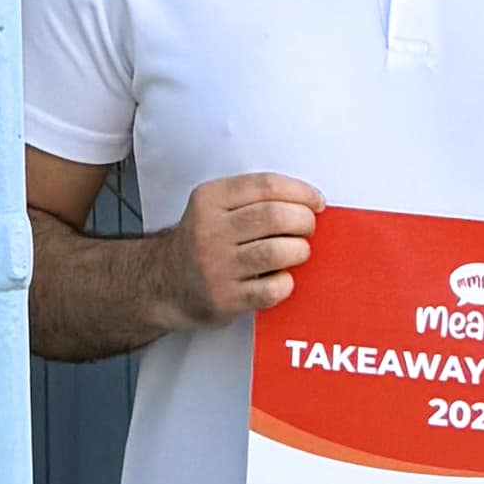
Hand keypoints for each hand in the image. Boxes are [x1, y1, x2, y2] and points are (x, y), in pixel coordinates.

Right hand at [162, 173, 321, 328]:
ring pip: (275, 252)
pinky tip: (283, 278)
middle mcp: (209, 231)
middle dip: (303, 220)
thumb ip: (251, 200)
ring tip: (299, 252)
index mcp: (209, 199)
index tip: (316, 202)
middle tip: (308, 227)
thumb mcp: (214, 207)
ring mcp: (216, 266)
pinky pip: (270, 290)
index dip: (300, 192)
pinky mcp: (225, 298)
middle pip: (274, 216)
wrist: (166, 282)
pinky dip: (286, 283)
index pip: (265, 185)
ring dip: (299, 250)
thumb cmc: (203, 242)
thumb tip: (306, 202)